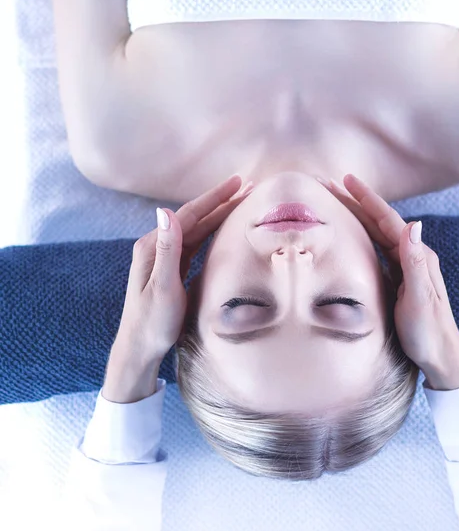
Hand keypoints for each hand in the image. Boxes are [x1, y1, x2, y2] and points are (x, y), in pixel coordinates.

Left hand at [113, 174, 254, 365]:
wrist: (140, 347)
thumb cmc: (152, 322)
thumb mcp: (162, 287)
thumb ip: (167, 250)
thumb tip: (165, 211)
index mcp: (153, 246)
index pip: (188, 215)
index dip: (213, 198)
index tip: (236, 183)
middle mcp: (158, 246)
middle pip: (194, 218)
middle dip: (220, 201)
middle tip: (246, 186)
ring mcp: (165, 257)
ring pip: (197, 229)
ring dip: (218, 214)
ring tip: (240, 202)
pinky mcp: (173, 268)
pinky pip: (196, 243)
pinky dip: (212, 232)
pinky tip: (223, 227)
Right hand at [317, 174, 458, 386]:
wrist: (441, 357)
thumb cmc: (430, 332)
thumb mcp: (420, 299)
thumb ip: (415, 262)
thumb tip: (412, 223)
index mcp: (417, 256)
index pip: (388, 220)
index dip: (367, 199)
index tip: (347, 180)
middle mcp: (412, 256)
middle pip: (379, 222)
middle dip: (356, 202)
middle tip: (331, 184)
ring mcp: (405, 267)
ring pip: (375, 234)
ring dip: (356, 216)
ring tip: (336, 202)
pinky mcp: (398, 279)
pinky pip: (375, 250)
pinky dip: (361, 237)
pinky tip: (351, 235)